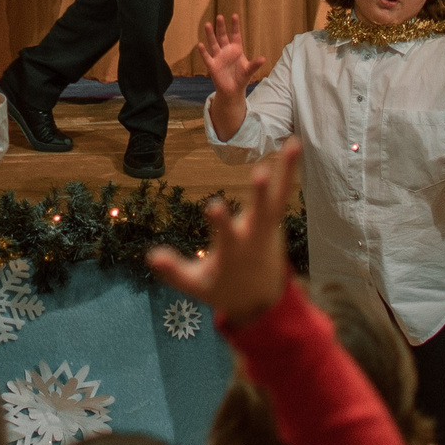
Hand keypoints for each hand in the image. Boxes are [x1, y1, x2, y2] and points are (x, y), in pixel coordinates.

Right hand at [148, 138, 300, 323]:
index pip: (226, 236)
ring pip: (279, 197)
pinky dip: (288, 171)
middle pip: (261, 214)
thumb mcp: (197, 286)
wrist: (262, 301)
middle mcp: (254, 237)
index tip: (214, 205)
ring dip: (286, 171)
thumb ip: (174, 272)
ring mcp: (268, 227)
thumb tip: (150, 256)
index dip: (221, 222)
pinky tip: (292, 145)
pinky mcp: (274, 221)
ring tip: (293, 143)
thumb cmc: (223, 289)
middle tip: (261, 173)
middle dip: (260, 196)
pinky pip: (283, 193)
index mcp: (234, 253)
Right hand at [197, 14, 268, 98]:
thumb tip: (263, 59)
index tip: (234, 15)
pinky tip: (201, 45)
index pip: (235, 35)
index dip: (235, 26)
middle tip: (220, 16)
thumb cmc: (241, 78)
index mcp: (236, 49)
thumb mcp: (249, 70)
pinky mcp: (212, 65)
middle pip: (222, 36)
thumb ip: (254, 64)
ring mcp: (218, 57)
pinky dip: (204, 52)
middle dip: (221, 27)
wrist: (233, 90)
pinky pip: (207, 57)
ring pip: (213, 43)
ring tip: (207, 25)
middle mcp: (226, 51)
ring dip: (210, 35)